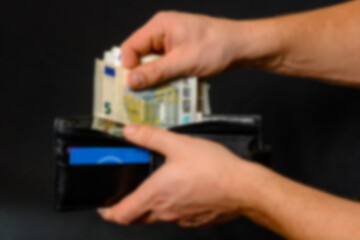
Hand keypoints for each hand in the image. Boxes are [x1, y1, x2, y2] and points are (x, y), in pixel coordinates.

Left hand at [98, 125, 255, 226]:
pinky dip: (174, 206)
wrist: (243, 187)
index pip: (120, 215)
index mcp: (155, 195)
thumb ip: (149, 137)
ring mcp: (181, 219)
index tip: (104, 206)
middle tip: (131, 192)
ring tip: (161, 185)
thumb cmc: (213, 168)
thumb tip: (129, 132)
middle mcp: (165, 211)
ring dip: (154, 204)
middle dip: (130, 207)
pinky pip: (177, 216)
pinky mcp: (196, 220)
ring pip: (158, 216)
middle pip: (137, 217)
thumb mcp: (177, 144)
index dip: (108, 212)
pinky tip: (184, 190)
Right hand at [121, 11, 277, 88]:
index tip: (130, 86)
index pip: (131, 46)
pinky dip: (165, 79)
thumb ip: (156, 72)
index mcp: (159, 26)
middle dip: (141, 75)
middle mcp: (161, 33)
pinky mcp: (178, 53)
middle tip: (140, 95)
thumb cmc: (216, 46)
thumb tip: (131, 81)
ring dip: (154, 79)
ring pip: (152, 64)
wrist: (241, 46)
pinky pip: (164, 67)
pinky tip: (168, 90)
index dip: (128, 67)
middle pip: (140, 56)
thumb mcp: (184, 61)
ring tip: (155, 95)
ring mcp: (170, 44)